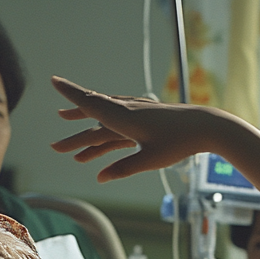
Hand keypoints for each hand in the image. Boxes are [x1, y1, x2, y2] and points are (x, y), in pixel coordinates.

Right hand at [50, 77, 230, 181]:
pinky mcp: (147, 116)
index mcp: (124, 118)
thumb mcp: (150, 160)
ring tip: (69, 120)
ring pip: (106, 112)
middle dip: (74, 113)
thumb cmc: (179, 143)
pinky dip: (105, 120)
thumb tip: (101, 178)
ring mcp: (137, 111)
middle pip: (95, 109)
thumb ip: (124, 168)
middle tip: (57, 116)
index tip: (54, 80)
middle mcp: (128, 110)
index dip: (71, 94)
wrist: (205, 126)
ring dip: (88, 117)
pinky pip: (119, 117)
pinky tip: (101, 122)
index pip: (91, 104)